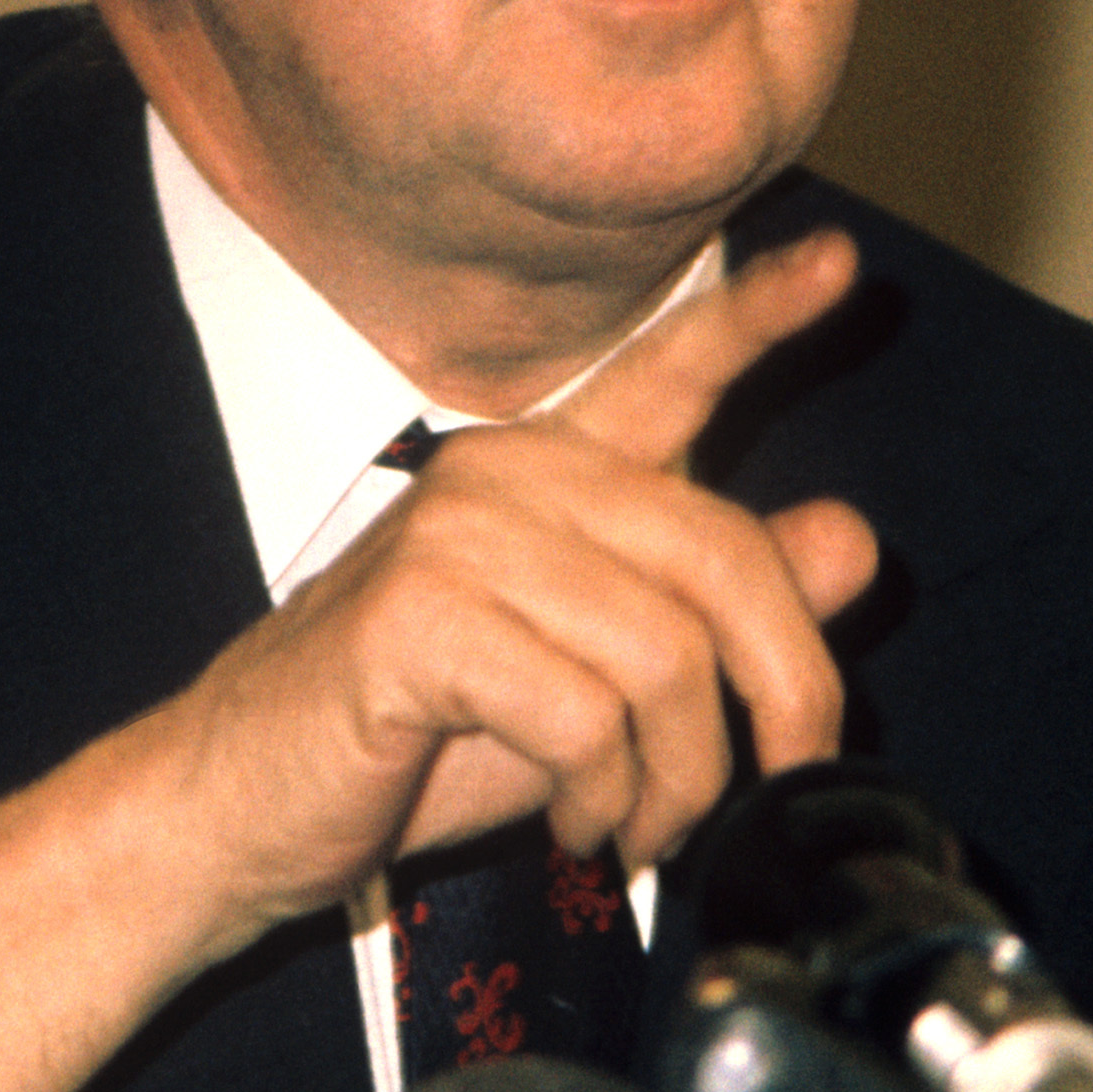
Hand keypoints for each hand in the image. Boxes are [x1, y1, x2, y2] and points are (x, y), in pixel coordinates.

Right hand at [174, 226, 875, 919]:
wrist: (241, 806)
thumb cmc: (411, 744)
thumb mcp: (595, 681)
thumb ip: (715, 610)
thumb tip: (851, 539)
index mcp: (546, 472)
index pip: (664, 371)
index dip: (757, 315)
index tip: (840, 266)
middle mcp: (505, 474)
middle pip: (725, 557)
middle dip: (783, 695)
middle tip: (772, 783)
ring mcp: (455, 535)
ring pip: (667, 655)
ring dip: (677, 778)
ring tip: (634, 826)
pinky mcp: (419, 618)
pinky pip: (590, 714)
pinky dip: (604, 796)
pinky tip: (573, 821)